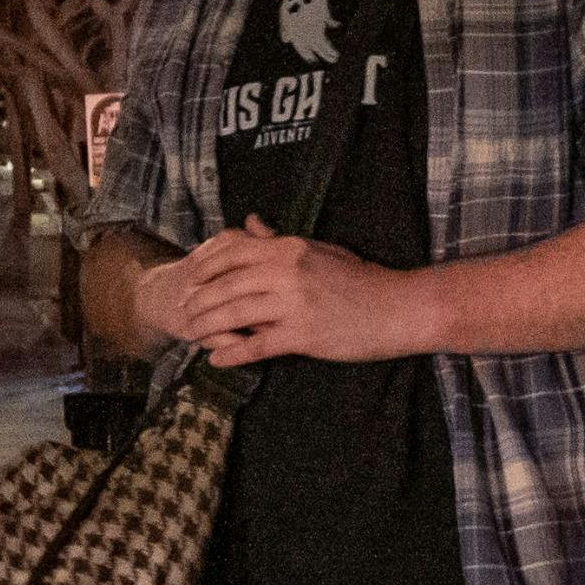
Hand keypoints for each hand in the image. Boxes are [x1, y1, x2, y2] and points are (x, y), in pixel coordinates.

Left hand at [142, 218, 432, 366]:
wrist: (400, 308)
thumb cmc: (361, 279)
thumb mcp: (319, 250)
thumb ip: (278, 240)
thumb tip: (250, 222)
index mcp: (289, 248)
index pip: (231, 252)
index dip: (203, 268)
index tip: (188, 281)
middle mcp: (287, 271)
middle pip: (226, 285)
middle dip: (198, 301)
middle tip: (183, 313)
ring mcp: (294, 304)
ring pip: (234, 314)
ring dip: (206, 327)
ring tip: (192, 337)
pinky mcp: (303, 335)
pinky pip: (256, 345)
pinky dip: (232, 355)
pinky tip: (216, 362)